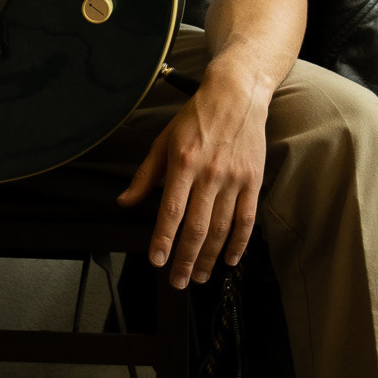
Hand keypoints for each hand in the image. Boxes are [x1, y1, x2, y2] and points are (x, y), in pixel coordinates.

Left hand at [117, 68, 267, 288]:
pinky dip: (239, 243)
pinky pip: (246, 219)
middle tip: (177, 281)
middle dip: (186, 259)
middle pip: (197, 227)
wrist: (236, 95)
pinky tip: (230, 259)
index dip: (163, 239)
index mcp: (183, 163)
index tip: (156, 261)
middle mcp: (209, 173)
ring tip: (199, 276)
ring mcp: (234, 179)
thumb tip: (124, 202)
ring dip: (210, 258)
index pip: (171, 210)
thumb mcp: (163, 140)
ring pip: (221, 229)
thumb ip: (144, 175)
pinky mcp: (253, 181)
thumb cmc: (196, 117)